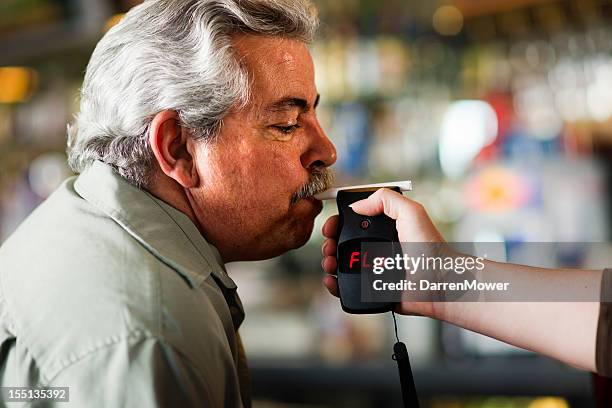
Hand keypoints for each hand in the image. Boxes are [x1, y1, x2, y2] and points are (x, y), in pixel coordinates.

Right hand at [321, 188, 445, 317]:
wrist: (438, 283)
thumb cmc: (430, 248)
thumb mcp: (411, 211)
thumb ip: (386, 199)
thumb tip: (357, 205)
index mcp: (384, 230)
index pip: (353, 223)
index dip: (338, 223)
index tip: (331, 227)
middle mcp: (377, 248)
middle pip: (343, 244)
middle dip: (330, 244)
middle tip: (329, 247)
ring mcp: (373, 270)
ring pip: (341, 265)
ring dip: (329, 263)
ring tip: (330, 263)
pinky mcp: (372, 289)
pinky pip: (347, 287)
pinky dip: (334, 284)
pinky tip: (332, 280)